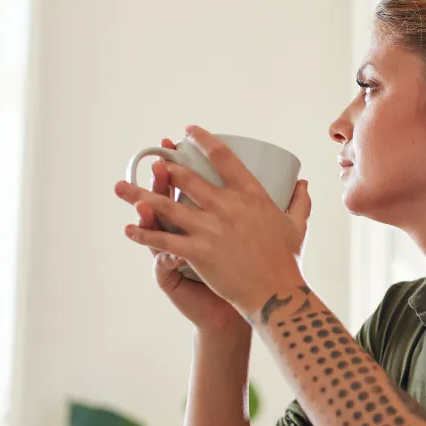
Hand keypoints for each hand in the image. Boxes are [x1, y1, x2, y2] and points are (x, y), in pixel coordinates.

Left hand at [117, 126, 311, 320]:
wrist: (276, 294)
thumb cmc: (287, 261)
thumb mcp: (296, 226)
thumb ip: (299, 202)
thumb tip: (303, 183)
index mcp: (251, 195)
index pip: (224, 158)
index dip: (203, 140)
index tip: (188, 131)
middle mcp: (228, 207)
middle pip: (188, 178)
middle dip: (166, 168)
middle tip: (153, 161)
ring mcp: (211, 229)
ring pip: (168, 207)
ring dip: (141, 196)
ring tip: (122, 187)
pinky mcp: (198, 252)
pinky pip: (164, 241)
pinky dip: (144, 235)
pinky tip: (128, 229)